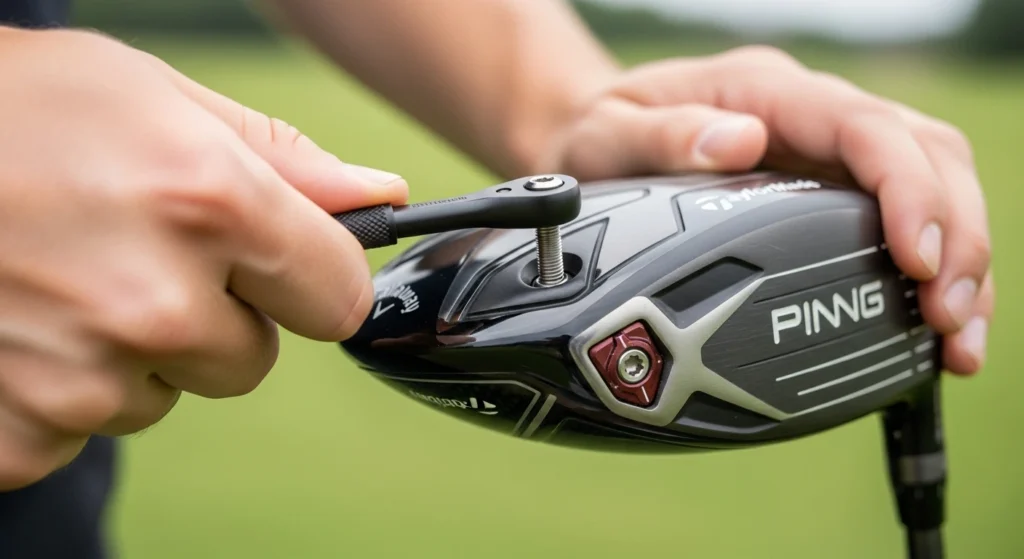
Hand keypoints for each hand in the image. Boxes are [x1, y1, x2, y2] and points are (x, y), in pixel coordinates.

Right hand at [0, 28, 406, 488]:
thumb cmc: (11, 110)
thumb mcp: (156, 97)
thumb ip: (283, 158)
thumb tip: (378, 197)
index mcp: (209, 204)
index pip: (339, 297)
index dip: (310, 277)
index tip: (279, 262)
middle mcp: (156, 302)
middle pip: (253, 359)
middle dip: (214, 316)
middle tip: (134, 253)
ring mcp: (83, 377)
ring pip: (165, 395)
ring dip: (132, 351)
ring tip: (63, 278)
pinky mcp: (20, 431)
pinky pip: (83, 430)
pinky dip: (58, 391)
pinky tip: (21, 325)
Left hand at [531, 45, 991, 376]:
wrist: (592, 138)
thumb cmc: (601, 134)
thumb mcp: (608, 133)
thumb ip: (662, 136)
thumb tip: (738, 143)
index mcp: (765, 91)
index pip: (863, 126)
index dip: (906, 189)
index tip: (918, 260)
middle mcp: (808, 115)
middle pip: (923, 152)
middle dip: (956, 235)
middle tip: (948, 318)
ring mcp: (825, 151)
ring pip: (932, 182)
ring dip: (960, 259)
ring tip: (957, 340)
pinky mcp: (829, 189)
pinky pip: (901, 215)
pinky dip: (932, 267)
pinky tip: (933, 327)